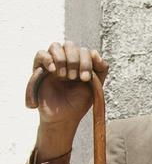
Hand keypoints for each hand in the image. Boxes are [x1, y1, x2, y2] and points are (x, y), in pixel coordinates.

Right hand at [29, 42, 108, 160]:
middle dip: (76, 60)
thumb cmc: (79, 103)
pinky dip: (48, 59)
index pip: (84, 50)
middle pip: (71, 45)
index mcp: (80, 64)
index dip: (87, 61)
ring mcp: (53, 63)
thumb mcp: (96, 86)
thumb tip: (95, 52)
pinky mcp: (39, 69)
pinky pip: (41, 53)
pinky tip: (54, 71)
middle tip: (75, 78)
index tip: (85, 79)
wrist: (63, 117)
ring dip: (63, 60)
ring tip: (64, 77)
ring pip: (56, 46)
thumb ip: (100, 69)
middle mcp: (67, 61)